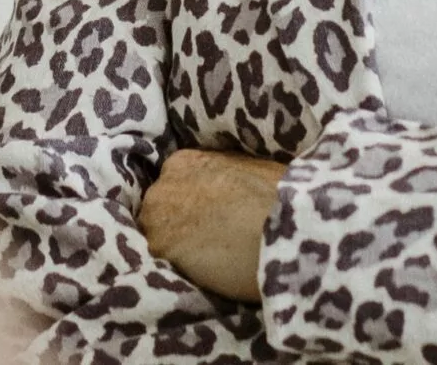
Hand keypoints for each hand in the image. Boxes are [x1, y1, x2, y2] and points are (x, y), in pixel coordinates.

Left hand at [138, 148, 287, 303]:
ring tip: (206, 262)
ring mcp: (155, 217)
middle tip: (206, 243)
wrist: (281, 224)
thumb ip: (225, 177)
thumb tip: (230, 191)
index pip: (174, 186)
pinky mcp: (159, 249)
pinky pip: (164, 262)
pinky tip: (203, 275)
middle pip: (160, 210)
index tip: (205, 220)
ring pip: (158, 237)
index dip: (189, 206)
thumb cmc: (277, 195)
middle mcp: (162, 184)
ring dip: (176, 249)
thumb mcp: (248, 171)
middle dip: (178, 225)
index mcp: (184, 161)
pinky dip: (180, 269)